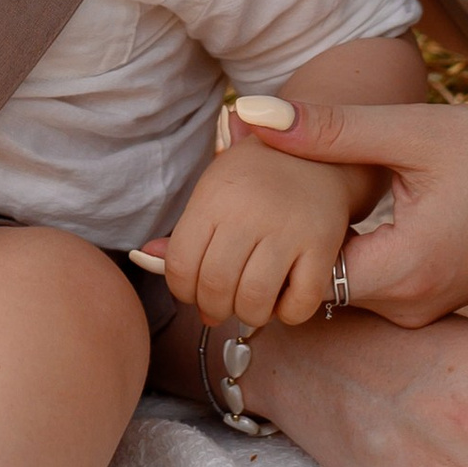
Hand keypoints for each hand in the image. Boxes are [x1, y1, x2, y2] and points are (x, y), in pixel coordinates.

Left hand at [148, 134, 359, 330]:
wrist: (320, 151)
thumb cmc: (257, 178)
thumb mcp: (214, 191)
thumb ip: (184, 231)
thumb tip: (144, 258)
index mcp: (214, 197)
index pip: (180, 265)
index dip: (182, 290)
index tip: (194, 290)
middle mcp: (249, 213)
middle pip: (215, 287)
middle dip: (212, 308)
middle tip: (221, 305)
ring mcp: (288, 229)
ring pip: (254, 301)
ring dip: (248, 315)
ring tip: (250, 304)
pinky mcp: (323, 244)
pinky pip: (299, 304)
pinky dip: (287, 314)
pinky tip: (283, 299)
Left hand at [224, 96, 467, 325]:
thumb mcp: (418, 131)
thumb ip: (330, 129)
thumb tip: (246, 114)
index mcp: (401, 275)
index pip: (295, 276)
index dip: (261, 237)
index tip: (236, 196)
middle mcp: (413, 309)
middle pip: (317, 284)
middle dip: (284, 239)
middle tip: (252, 193)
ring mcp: (432, 309)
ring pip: (350, 282)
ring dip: (322, 240)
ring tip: (294, 188)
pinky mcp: (447, 297)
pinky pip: (382, 280)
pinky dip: (357, 245)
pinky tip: (353, 201)